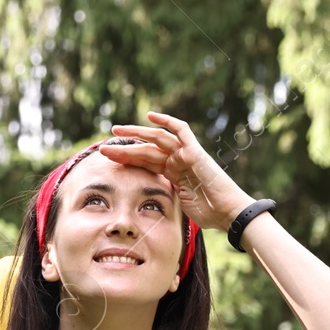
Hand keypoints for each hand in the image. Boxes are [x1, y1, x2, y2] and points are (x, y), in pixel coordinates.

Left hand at [100, 112, 256, 232]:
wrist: (226, 212)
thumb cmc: (207, 213)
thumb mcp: (177, 205)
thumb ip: (164, 198)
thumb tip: (146, 210)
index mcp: (172, 174)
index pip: (145, 163)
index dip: (126, 160)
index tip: (108, 159)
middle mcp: (177, 161)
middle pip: (146, 151)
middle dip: (124, 148)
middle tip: (103, 147)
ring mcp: (186, 155)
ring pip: (156, 140)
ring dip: (136, 134)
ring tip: (116, 131)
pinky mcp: (195, 152)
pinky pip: (180, 130)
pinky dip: (166, 121)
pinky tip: (150, 115)